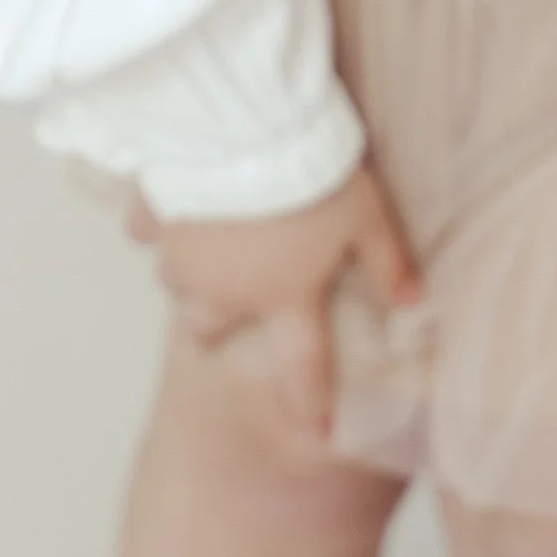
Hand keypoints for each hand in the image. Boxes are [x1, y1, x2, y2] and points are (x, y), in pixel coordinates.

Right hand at [125, 161, 422, 440]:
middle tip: (229, 306)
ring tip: (203, 245)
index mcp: (282, 296)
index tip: (315, 433)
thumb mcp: (367, 215)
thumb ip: (386, 263)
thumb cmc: (311, 174)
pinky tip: (168, 201)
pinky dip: (154, 222)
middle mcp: (224, 288)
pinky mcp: (153, 210)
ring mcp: (181, 252)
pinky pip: (144, 227)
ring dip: (188, 271)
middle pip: (206, 330)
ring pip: (173, 281)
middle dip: (214, 327)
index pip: (302, 366)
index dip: (311, 404)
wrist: (240, 124)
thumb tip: (412, 303)